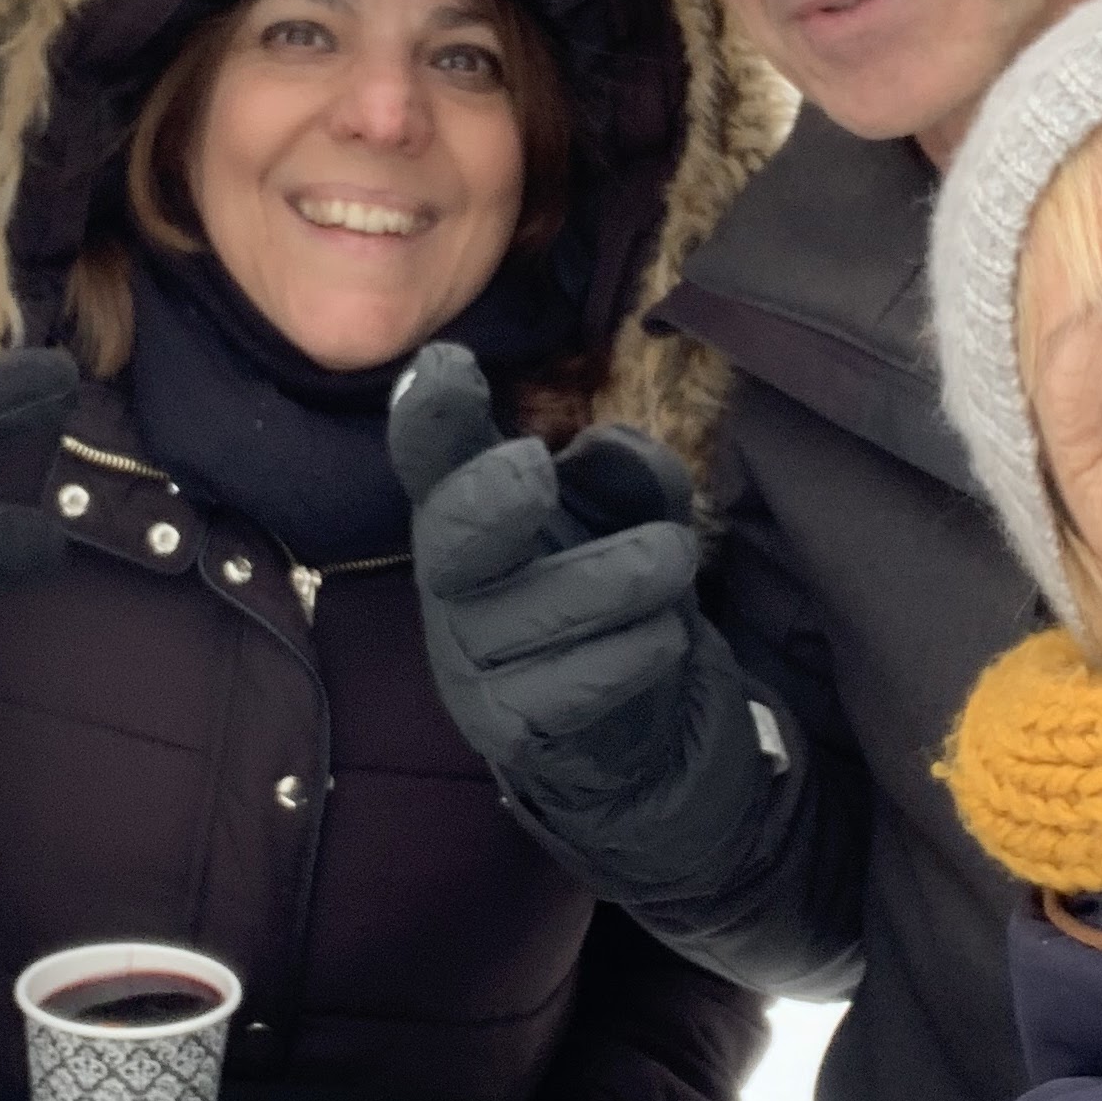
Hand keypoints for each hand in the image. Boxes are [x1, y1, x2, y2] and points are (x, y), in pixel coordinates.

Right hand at [389, 342, 790, 888]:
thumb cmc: (610, 598)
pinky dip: (641, 648)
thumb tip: (599, 447)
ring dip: (628, 576)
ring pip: (544, 607)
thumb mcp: (630, 517)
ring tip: (673, 562)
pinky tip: (663, 639)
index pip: (429, 458)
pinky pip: (582, 680)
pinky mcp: (509, 729)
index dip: (428, 414)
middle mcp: (451, 585)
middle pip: (449, 537)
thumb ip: (624, 474)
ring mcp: (471, 661)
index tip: (447, 367)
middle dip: (487, 499)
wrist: (630, 733)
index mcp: (467, 515)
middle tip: (536, 470)